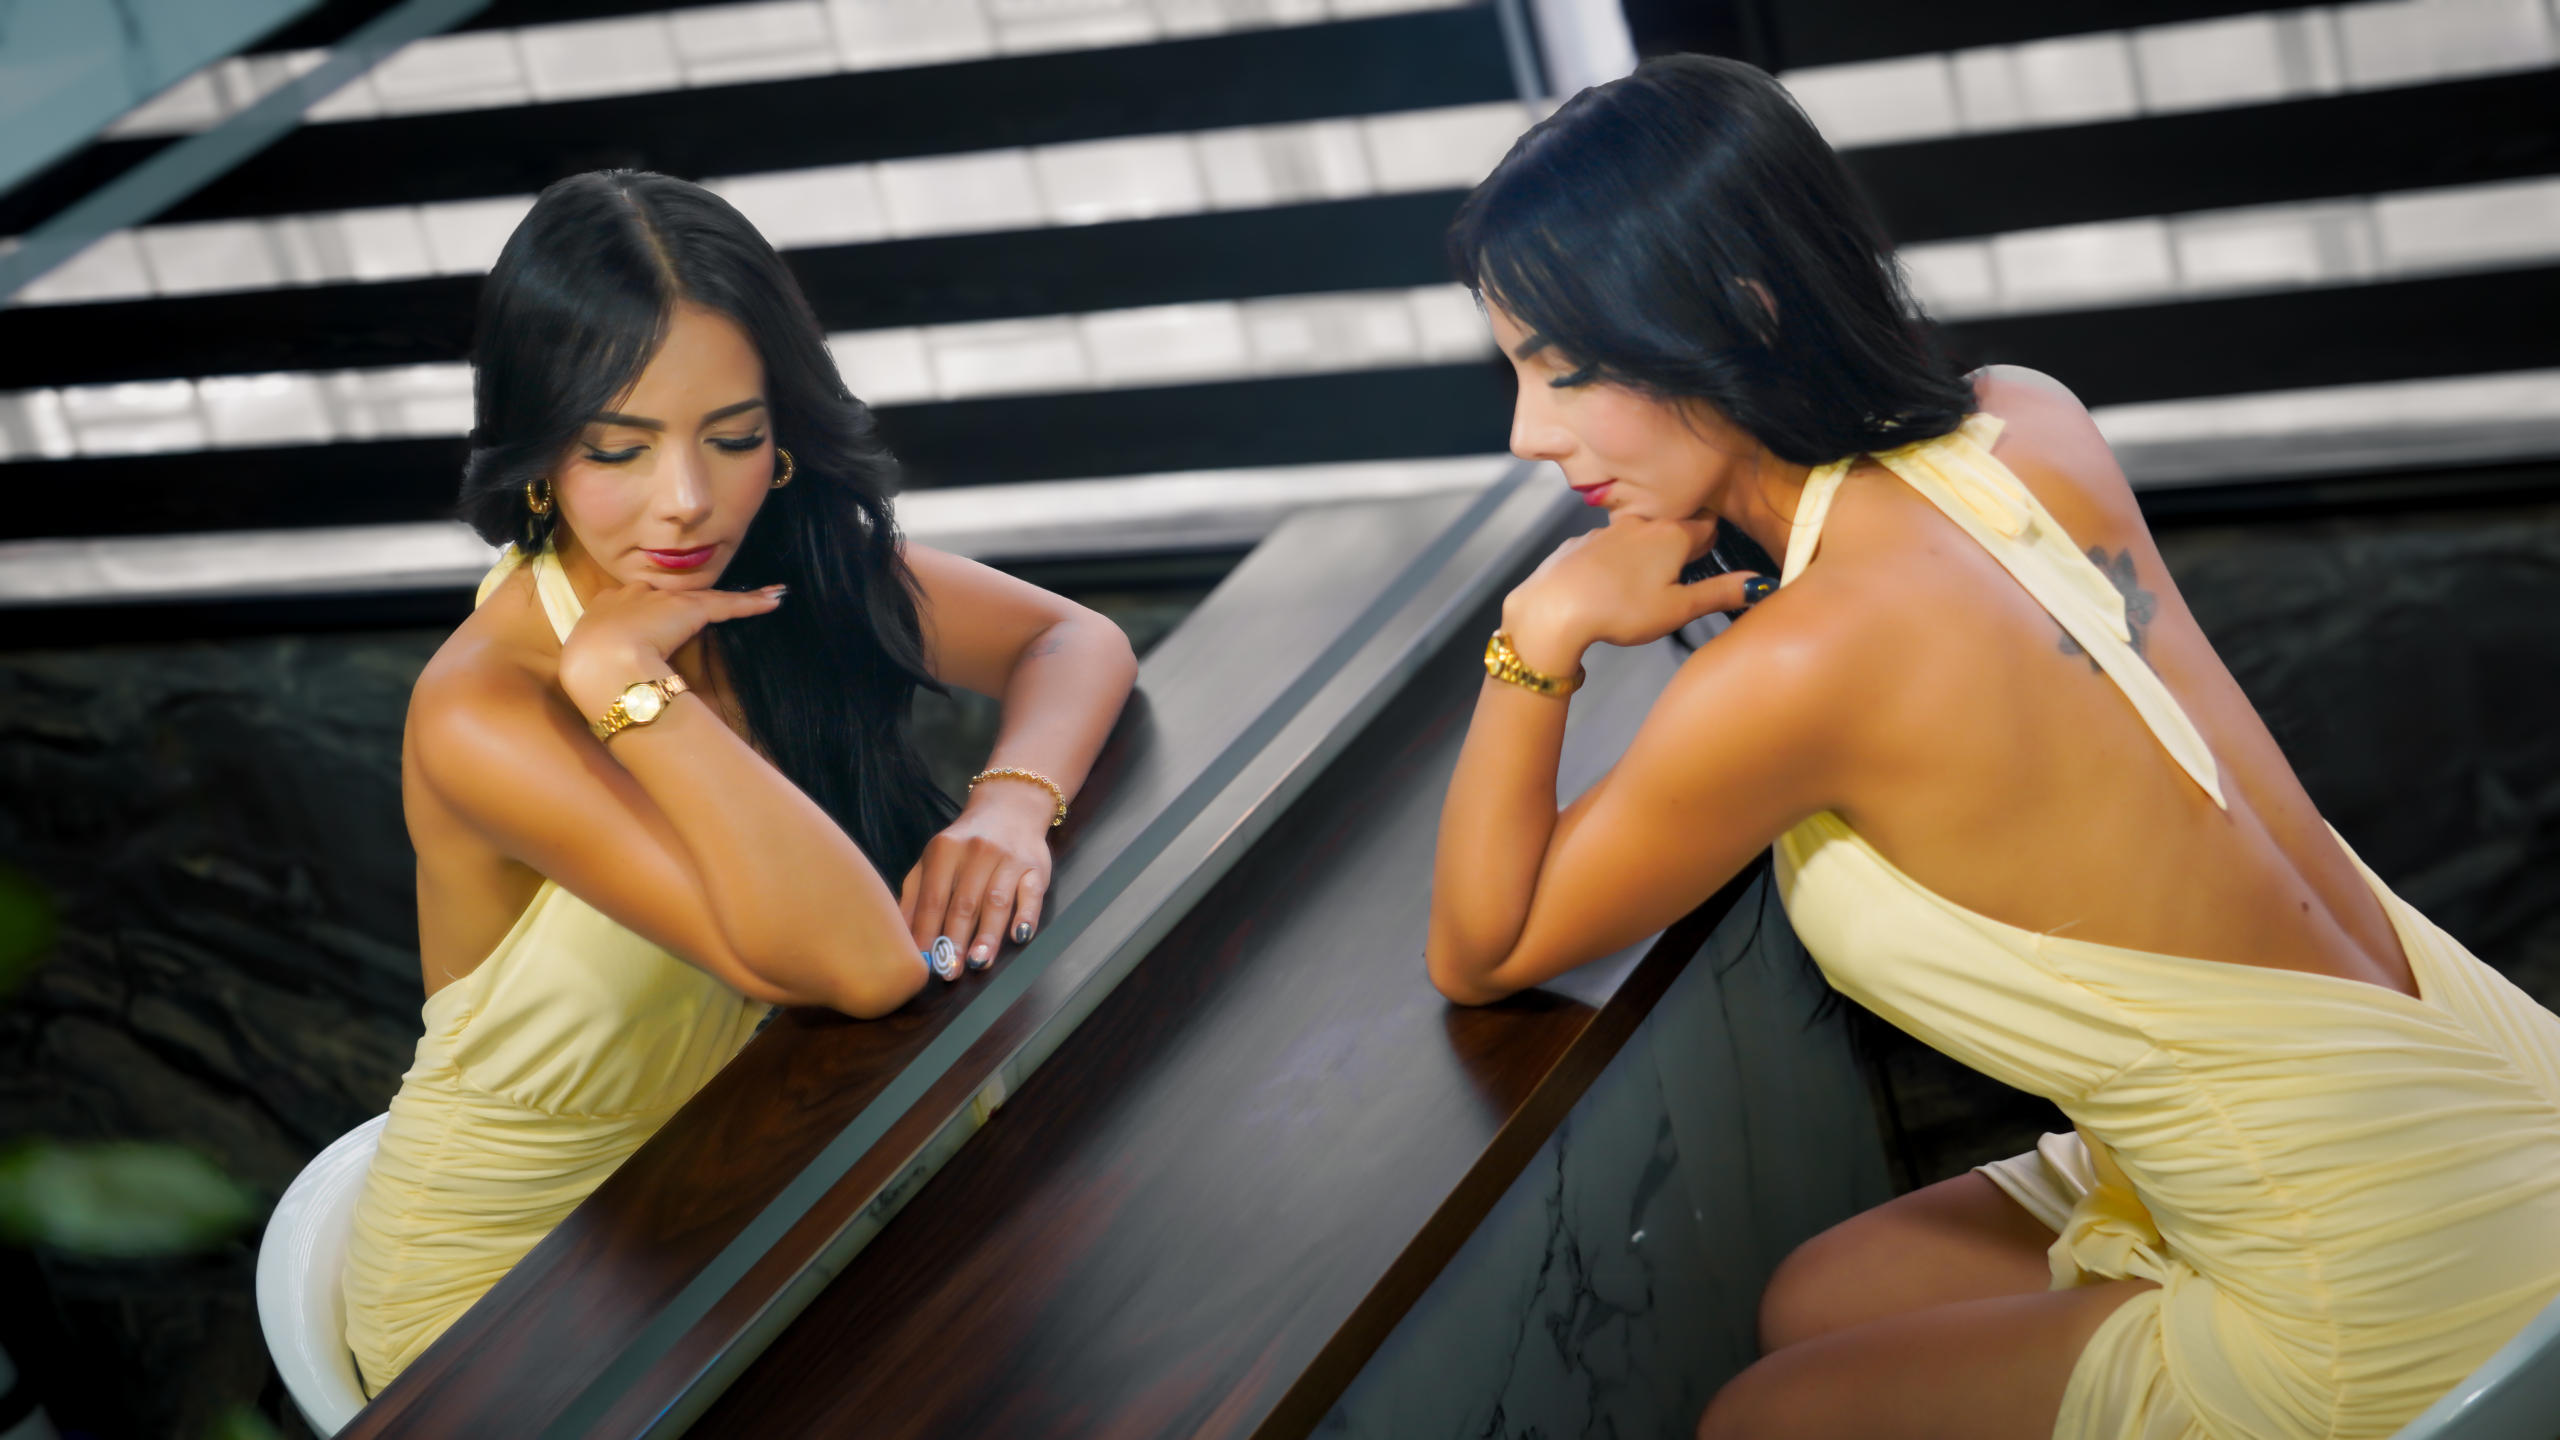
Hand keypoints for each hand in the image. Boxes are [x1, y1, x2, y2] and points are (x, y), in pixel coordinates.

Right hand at [556, 582, 784, 713]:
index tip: (652, 624)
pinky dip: (751, 603)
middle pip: (665, 596)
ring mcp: (662, 599)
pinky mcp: (689, 608)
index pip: (633, 602)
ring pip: (701, 598)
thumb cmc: (588, 671)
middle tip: (698, 615)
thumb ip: (602, 661)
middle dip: (681, 604)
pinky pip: (727, 603)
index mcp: (605, 606)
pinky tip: (775, 599)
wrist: (600, 661)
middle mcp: (633, 594)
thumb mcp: (587, 663)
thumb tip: (605, 683)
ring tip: (762, 597)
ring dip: (731, 600)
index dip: (645, 612)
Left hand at [899, 781, 1053, 979]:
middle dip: (954, 940)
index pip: (933, 898)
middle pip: (963, 903)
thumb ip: (915, 895)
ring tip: (978, 962)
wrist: (1009, 808)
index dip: (926, 931)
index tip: (922, 963)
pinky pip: (1031, 893)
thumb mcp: (933, 860)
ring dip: (987, 934)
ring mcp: (1008, 858)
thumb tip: (899, 936)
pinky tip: (1019, 936)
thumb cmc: (964, 845)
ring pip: (996, 900)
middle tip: (948, 971)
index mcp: (944, 851)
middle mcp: (977, 851)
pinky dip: (1026, 915)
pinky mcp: (1036, 865)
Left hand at [1501, 514, 1766, 672]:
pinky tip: (1605, 588)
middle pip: (1671, 530)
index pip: (1707, 529)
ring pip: (1636, 539)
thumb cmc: (1620, 610)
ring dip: (1643, 556)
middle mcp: (1640, 523)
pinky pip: (1605, 549)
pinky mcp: (1578, 544)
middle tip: (1675, 582)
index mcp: (1672, 535)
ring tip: (1638, 589)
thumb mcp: (1679, 608)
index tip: (1709, 563)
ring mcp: (1605, 531)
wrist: (1553, 608)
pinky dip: (1611, 564)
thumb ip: (1721, 592)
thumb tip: (1758, 583)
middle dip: (1678, 551)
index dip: (1711, 547)